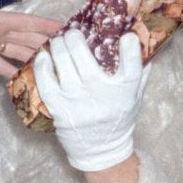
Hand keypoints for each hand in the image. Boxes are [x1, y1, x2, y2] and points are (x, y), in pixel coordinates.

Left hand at [0, 7, 62, 78]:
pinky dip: (11, 71)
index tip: (64, 28)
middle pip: (28, 39)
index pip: (29, 23)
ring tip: (48, 69)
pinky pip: (1, 63)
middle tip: (63, 55)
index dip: (47, 25)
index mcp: (1, 21)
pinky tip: (22, 79)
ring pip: (18, 52)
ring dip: (32, 60)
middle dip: (45, 45)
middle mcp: (1, 32)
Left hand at [33, 29, 146, 172]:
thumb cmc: (118, 117)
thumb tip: (139, 39)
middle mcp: (100, 95)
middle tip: (72, 32)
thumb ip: (139, 71)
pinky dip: (42, 66)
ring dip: (58, 47)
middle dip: (75, 39)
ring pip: (63, 64)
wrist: (100, 150)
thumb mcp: (135, 96)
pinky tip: (44, 57)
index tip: (127, 36)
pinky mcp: (59, 108)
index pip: (132, 68)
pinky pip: (46, 82)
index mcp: (124, 91)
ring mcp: (77, 101)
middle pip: (85, 59)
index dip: (131, 50)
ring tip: (58, 41)